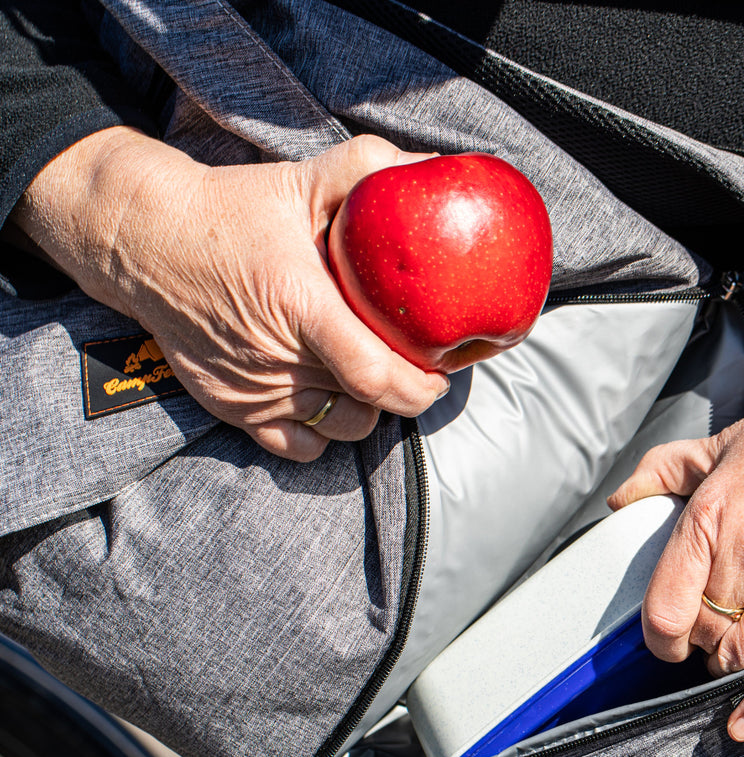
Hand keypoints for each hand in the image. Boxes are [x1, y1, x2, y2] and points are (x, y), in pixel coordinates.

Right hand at [9, 127, 449, 459]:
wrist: (146, 241)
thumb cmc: (232, 210)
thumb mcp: (300, 180)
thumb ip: (367, 169)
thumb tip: (430, 165)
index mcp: (300, 304)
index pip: (374, 375)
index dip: (419, 385)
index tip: (441, 372)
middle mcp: (276, 358)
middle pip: (366, 407)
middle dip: (406, 395)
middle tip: (418, 371)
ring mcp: (255, 390)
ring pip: (340, 429)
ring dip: (367, 410)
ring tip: (371, 376)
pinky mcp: (235, 408)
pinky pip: (300, 447)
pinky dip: (324, 431)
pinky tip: (330, 396)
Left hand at [608, 371, 743, 740]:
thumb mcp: (717, 444)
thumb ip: (661, 472)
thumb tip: (621, 502)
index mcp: (711, 520)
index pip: (666, 606)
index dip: (656, 636)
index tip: (660, 639)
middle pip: (702, 631)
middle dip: (695, 638)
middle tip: (701, 629)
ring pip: (740, 654)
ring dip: (725, 661)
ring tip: (726, 649)